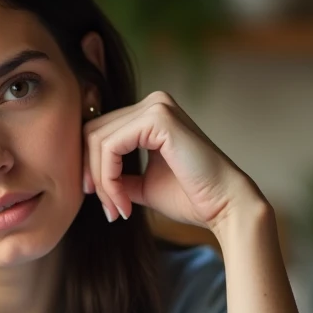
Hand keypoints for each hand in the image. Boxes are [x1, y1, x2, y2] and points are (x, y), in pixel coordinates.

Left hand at [82, 90, 261, 231]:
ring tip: (118, 209)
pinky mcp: (158, 118)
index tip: (103, 203)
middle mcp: (153, 103)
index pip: (99, 132)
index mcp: (150, 114)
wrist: (225, 206)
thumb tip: (87, 179)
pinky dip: (108, 179)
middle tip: (109, 209)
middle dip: (92, 175)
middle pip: (93, 133)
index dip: (91, 168)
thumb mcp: (141, 185)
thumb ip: (116, 175)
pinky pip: (110, 147)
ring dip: (101, 182)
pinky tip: (124, 203)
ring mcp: (156, 106)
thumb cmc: (191, 197)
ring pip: (97, 140)